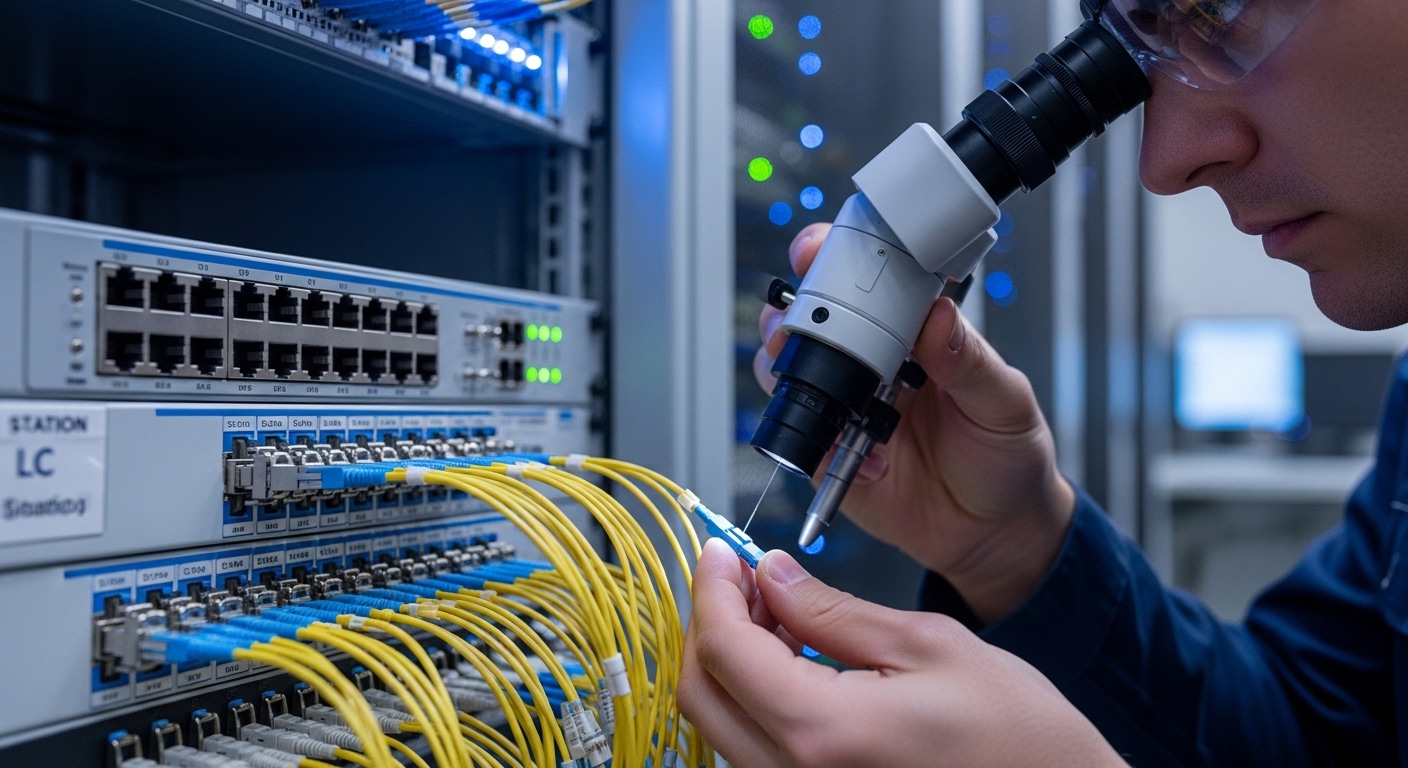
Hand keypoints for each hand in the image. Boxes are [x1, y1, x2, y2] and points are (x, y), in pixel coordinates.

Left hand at [679, 541, 1124, 767]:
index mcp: (825, 735)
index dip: (713, 588)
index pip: (725, 649)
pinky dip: (756, 697)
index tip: (720, 550)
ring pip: (722, 724)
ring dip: (731, 659)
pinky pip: (755, 749)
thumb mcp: (929, 645)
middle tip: (740, 574)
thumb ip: (833, 610)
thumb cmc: (1022, 739)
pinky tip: (792, 659)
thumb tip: (770, 575)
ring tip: (775, 610)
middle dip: (711, 621)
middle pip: (702, 692)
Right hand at [755, 223, 1075, 622]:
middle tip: (803, 313)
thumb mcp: (1004, 403)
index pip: (871, 280)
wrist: (995, 532)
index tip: (822, 250)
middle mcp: (872, 362)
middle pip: (813, 316)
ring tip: (795, 362)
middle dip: (795, 305)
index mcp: (916, 333)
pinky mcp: (829, 455)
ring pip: (788, 369)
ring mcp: (846, 407)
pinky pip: (797, 437)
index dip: (840, 258)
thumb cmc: (1008, 457)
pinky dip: (802, 435)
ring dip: (782, 361)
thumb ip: (969, 361)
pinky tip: (840, 443)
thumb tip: (938, 316)